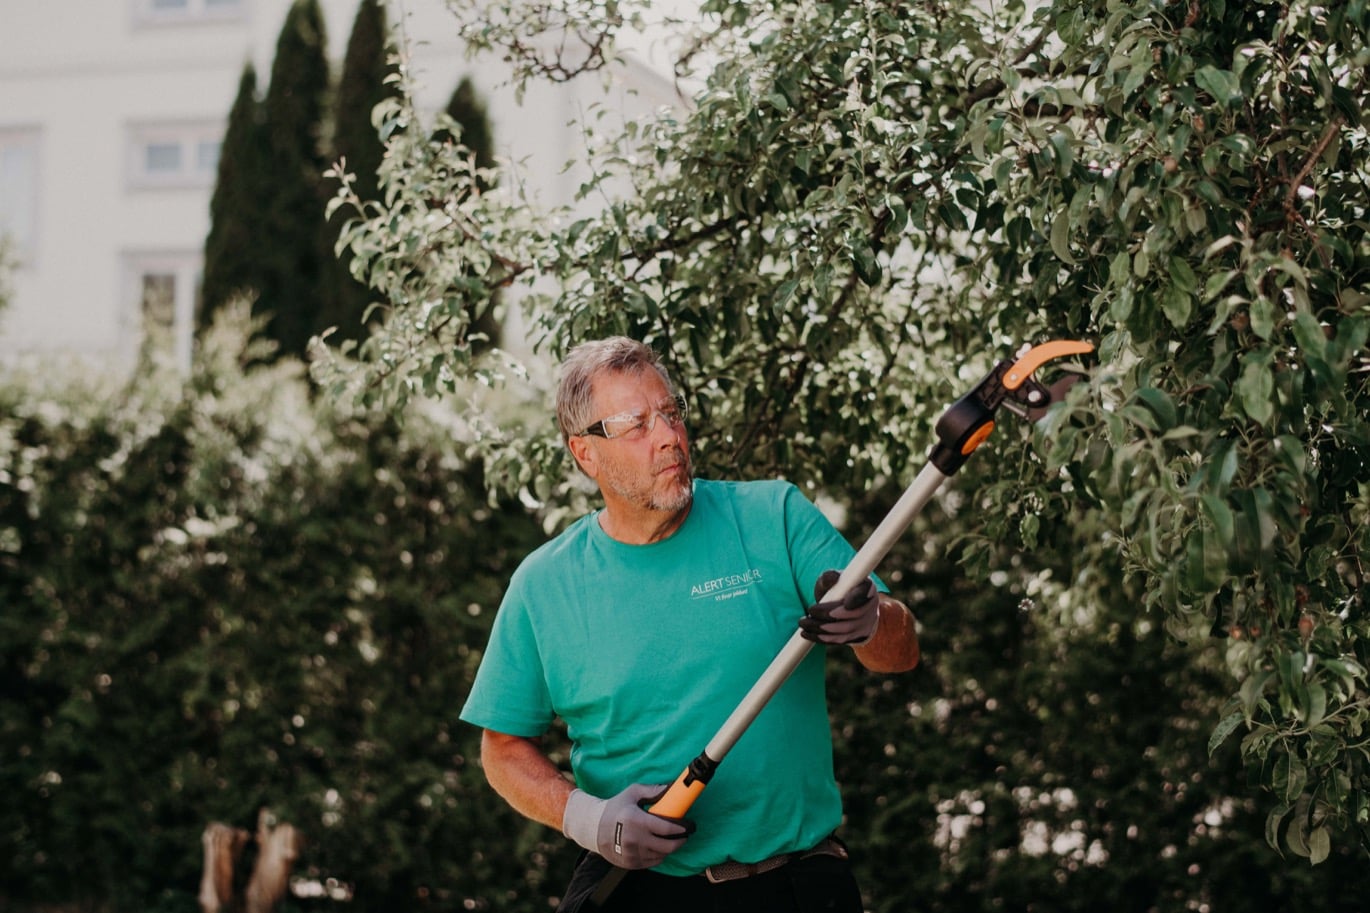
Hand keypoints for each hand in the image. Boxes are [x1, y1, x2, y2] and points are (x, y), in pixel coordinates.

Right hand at [562, 783, 689, 868]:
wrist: (594, 828)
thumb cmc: (615, 808)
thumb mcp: (632, 793)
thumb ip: (652, 790)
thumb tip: (671, 788)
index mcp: (636, 820)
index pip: (666, 829)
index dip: (681, 829)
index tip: (689, 826)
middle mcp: (634, 839)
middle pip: (667, 846)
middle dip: (680, 841)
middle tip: (684, 835)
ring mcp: (632, 853)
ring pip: (661, 856)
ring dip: (669, 849)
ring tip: (671, 840)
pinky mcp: (630, 863)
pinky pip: (652, 862)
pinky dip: (658, 855)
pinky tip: (658, 847)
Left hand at [799, 569, 878, 644]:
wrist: (841, 605)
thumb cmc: (837, 588)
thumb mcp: (832, 579)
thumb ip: (830, 576)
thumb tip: (831, 578)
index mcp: (867, 588)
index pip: (866, 592)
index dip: (857, 598)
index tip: (845, 603)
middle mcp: (870, 607)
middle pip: (854, 615)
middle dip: (829, 615)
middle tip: (810, 611)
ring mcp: (866, 624)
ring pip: (846, 630)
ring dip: (822, 628)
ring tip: (804, 623)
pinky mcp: (857, 637)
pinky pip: (840, 640)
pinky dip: (823, 638)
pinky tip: (807, 634)